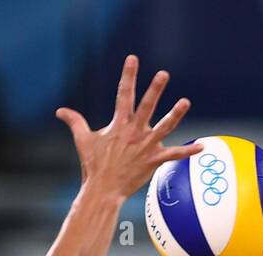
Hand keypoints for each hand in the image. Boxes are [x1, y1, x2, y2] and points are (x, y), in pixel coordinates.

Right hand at [55, 55, 200, 199]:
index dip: (128, 75)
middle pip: (146, 106)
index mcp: (119, 124)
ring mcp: (146, 146)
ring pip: (164, 127)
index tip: (132, 59)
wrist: (103, 191)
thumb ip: (75, 122)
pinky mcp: (154, 161)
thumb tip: (60, 111)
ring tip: (186, 102)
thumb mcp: (83, 141)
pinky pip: (174, 155)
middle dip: (155, 89)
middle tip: (164, 74)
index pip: (123, 94)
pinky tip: (202, 146)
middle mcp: (134, 132)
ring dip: (176, 114)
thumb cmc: (93, 166)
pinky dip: (188, 152)